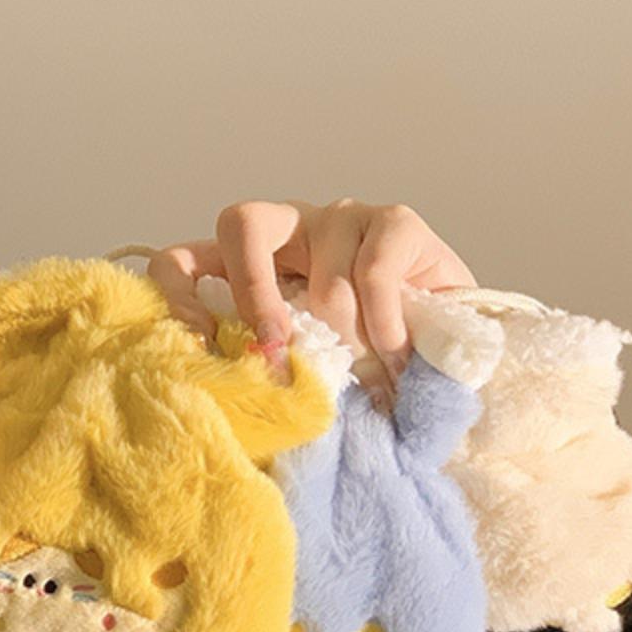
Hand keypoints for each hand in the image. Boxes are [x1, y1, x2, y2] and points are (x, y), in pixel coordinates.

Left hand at [145, 199, 475, 400]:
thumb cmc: (363, 365)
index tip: (194, 347)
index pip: (182, 258)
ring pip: (324, 277)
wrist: (455, 351)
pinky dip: (382, 325)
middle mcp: (289, 228)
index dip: (175, 295)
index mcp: (248, 265)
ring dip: (346, 340)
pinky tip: (393, 355)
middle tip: (277, 358)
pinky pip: (375, 274)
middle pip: (240, 224)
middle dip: (255, 296)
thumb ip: (265, 371)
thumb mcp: (303, 370)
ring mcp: (342, 219)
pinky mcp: (395, 222)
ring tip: (367, 380)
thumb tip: (228, 412)